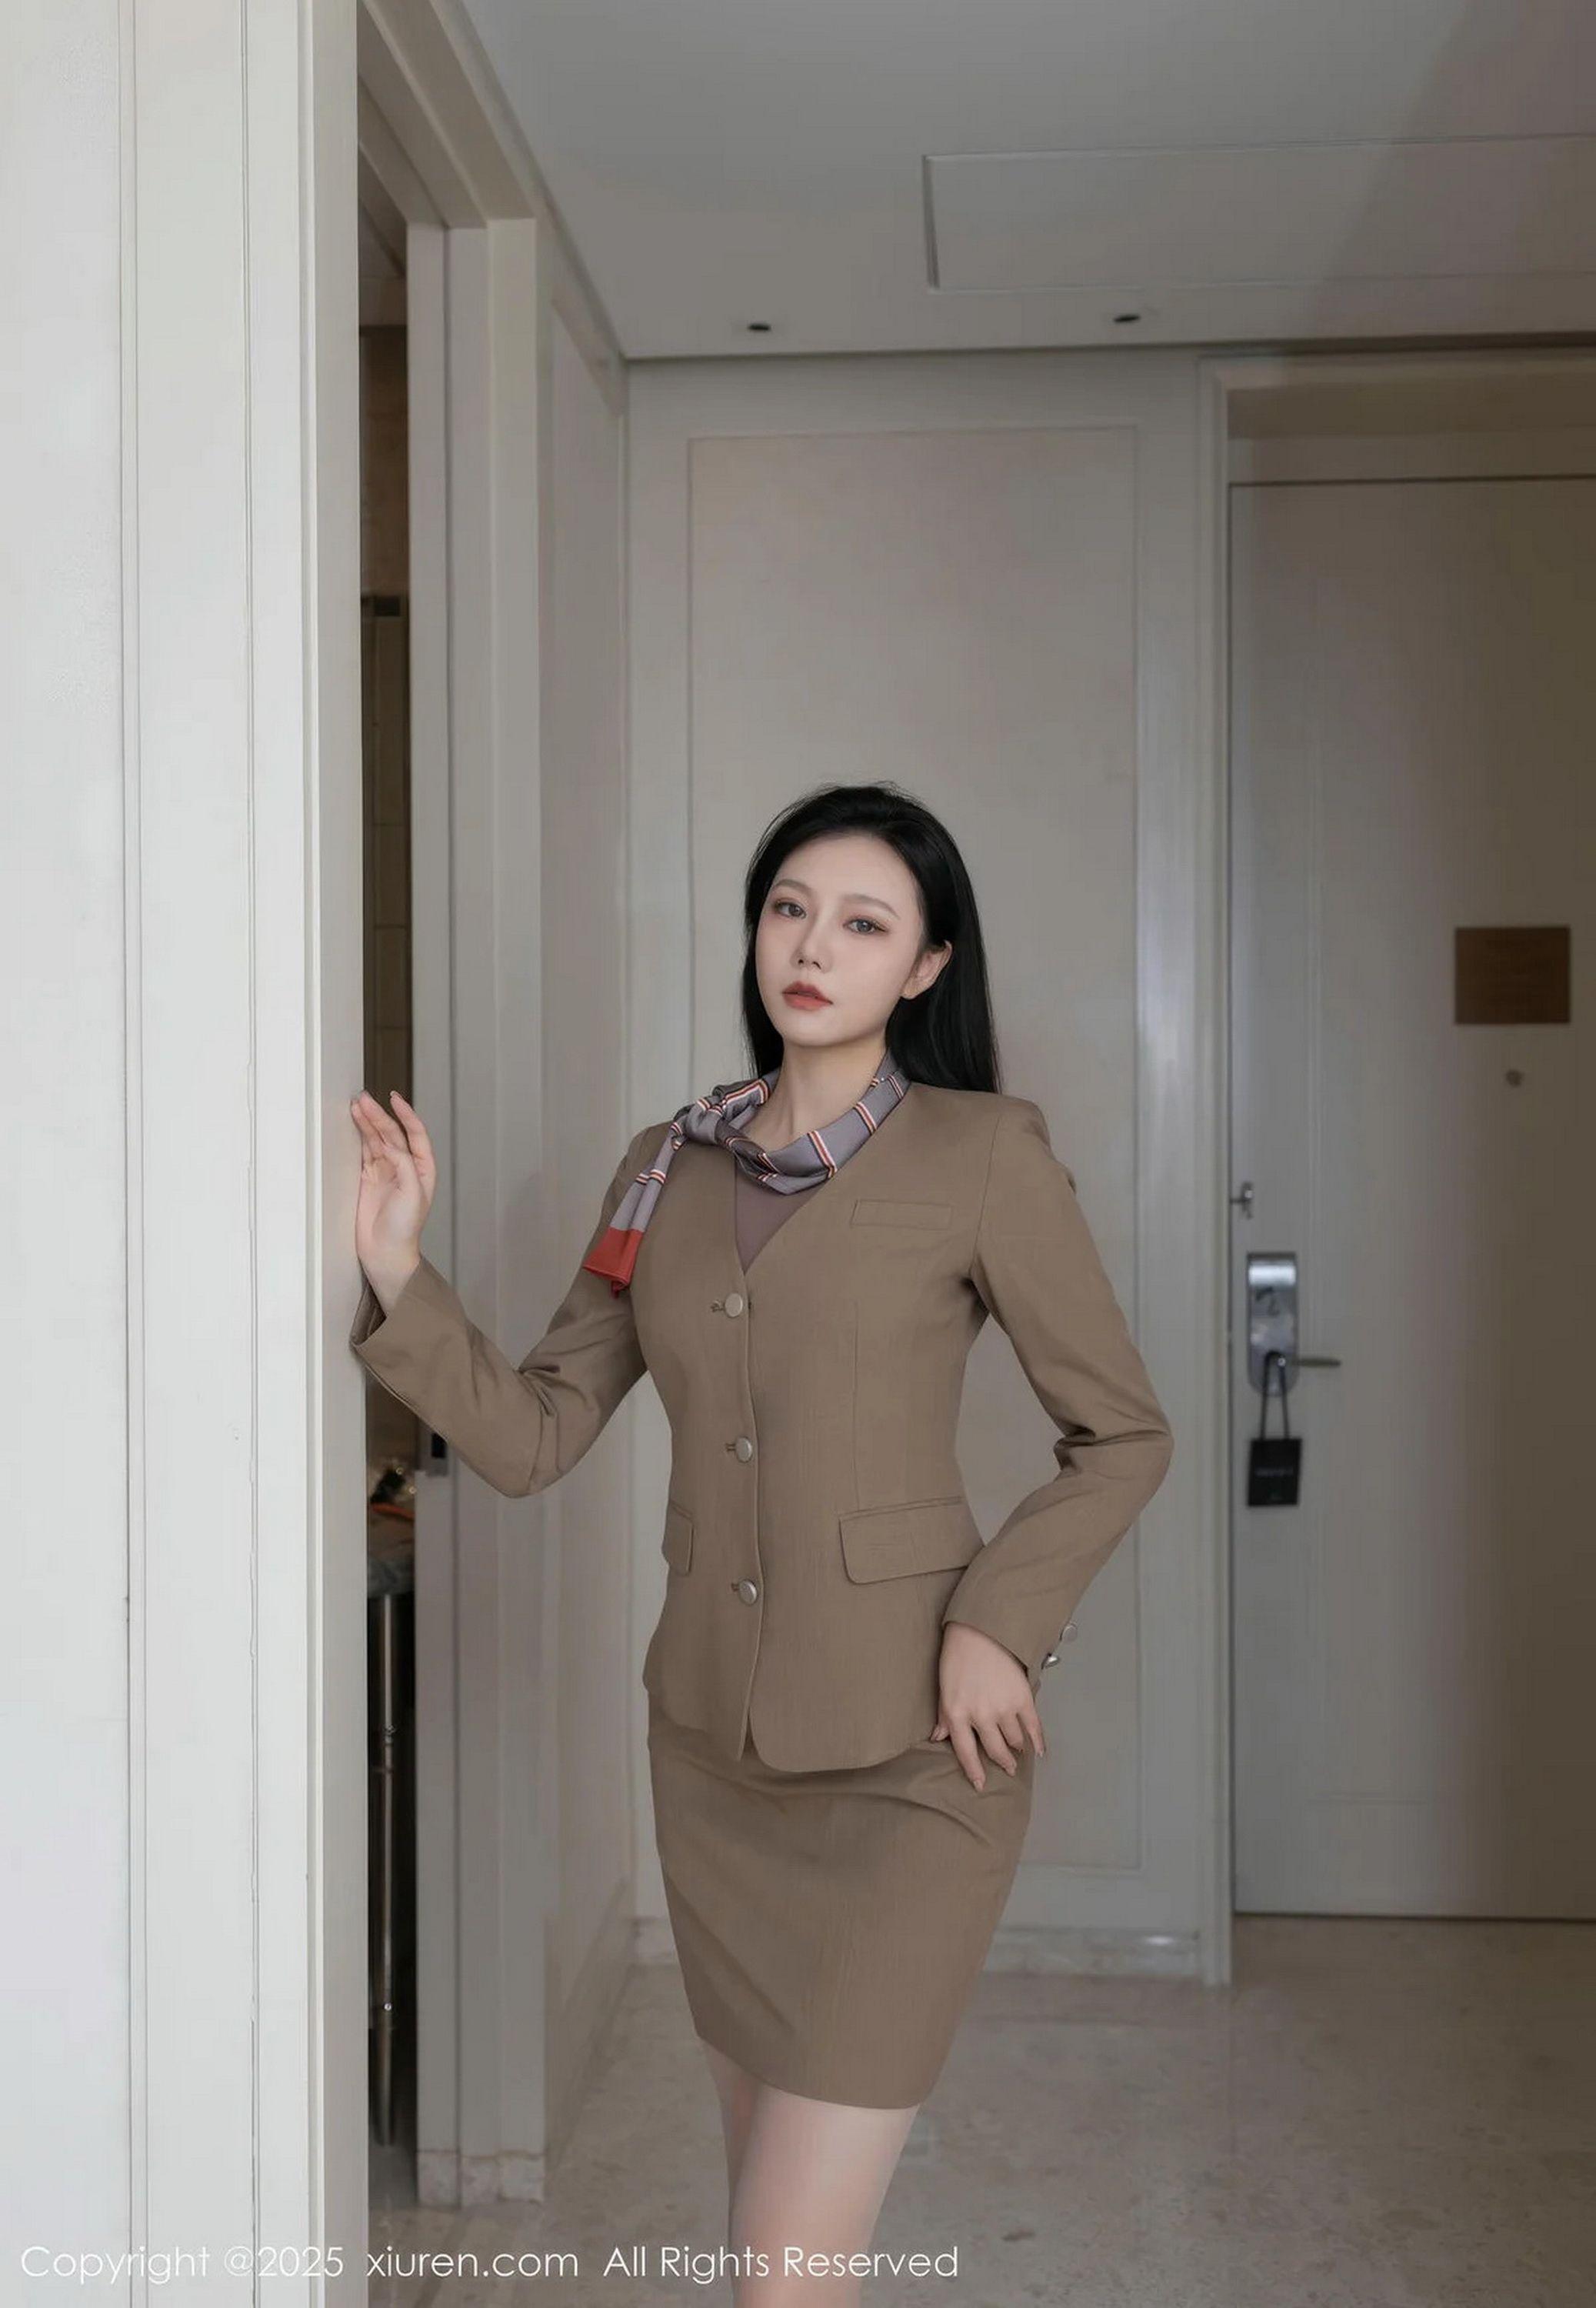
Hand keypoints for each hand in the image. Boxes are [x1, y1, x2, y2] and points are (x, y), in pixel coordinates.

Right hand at [350, 1090, 436, 1309]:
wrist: (385, 1253)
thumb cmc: (405, 1227)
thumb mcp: (412, 1193)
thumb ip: (404, 1165)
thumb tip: (390, 1144)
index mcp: (423, 1168)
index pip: (415, 1134)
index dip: (406, 1115)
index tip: (394, 1099)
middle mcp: (405, 1167)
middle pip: (392, 1134)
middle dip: (379, 1115)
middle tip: (363, 1099)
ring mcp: (384, 1172)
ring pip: (375, 1140)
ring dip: (366, 1122)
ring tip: (355, 1104)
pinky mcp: (366, 1179)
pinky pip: (362, 1152)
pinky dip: (356, 1138)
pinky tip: (351, 1124)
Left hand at [929, 1622, 1045, 1790]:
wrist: (980, 1632)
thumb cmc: (957, 1657)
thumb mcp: (944, 1689)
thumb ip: (943, 1716)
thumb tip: (938, 1737)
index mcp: (956, 1714)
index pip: (966, 1752)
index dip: (974, 1771)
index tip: (980, 1784)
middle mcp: (980, 1716)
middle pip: (995, 1750)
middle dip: (1003, 1762)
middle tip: (1008, 1768)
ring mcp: (1003, 1708)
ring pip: (1014, 1740)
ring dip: (1017, 1747)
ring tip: (1018, 1749)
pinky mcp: (1022, 1698)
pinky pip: (1033, 1727)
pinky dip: (1038, 1741)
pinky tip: (1038, 1750)